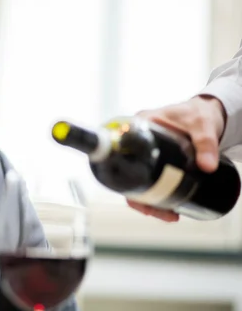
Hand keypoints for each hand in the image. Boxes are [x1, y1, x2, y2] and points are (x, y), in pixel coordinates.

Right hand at [127, 95, 226, 221]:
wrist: (207, 113)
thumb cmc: (199, 114)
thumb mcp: (202, 126)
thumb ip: (206, 144)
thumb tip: (208, 167)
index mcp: (139, 125)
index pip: (121, 149)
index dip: (121, 171)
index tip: (135, 191)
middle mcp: (137, 139)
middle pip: (127, 172)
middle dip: (139, 197)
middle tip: (157, 212)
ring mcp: (145, 152)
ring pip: (138, 181)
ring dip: (148, 201)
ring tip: (168, 215)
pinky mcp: (155, 161)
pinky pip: (149, 181)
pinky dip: (156, 196)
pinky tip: (168, 208)